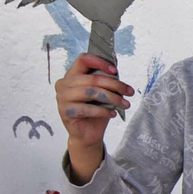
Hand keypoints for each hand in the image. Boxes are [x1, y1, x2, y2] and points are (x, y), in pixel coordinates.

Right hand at [57, 53, 133, 181]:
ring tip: (125, 104)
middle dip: (115, 85)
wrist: (88, 134)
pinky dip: (104, 111)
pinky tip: (113, 114)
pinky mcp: (65, 112)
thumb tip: (116, 69)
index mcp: (72, 75)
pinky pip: (88, 109)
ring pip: (91, 92)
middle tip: (130, 92)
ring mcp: (62, 98)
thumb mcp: (103, 92)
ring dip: (112, 98)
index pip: (83, 59)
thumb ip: (105, 80)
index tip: (115, 71)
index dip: (100, 62)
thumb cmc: (95, 110)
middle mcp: (63, 83)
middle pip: (92, 78)